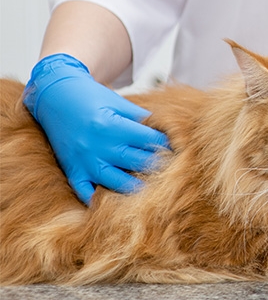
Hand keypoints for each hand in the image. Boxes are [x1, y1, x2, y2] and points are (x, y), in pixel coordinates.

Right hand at [23, 54, 169, 204]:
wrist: (55, 96)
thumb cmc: (92, 97)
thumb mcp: (119, 102)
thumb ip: (141, 118)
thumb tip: (167, 130)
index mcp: (113, 126)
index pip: (149, 140)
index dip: (166, 144)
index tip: (179, 148)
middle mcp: (99, 146)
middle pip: (138, 162)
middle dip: (157, 165)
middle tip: (173, 170)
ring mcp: (85, 161)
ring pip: (117, 182)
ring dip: (136, 186)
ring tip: (153, 189)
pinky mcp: (72, 170)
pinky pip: (86, 192)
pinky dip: (99, 199)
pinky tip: (115, 203)